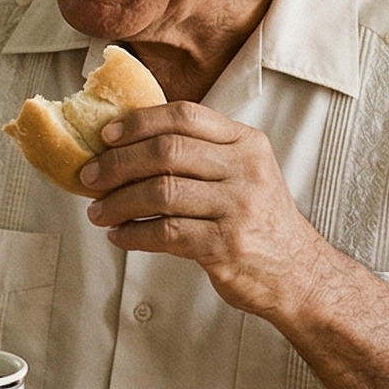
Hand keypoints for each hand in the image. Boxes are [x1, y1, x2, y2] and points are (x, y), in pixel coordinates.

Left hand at [81, 102, 335, 319]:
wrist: (298, 273)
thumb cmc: (258, 220)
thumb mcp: (244, 172)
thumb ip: (202, 153)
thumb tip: (126, 144)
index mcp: (246, 143)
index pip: (186, 116)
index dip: (139, 121)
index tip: (106, 135)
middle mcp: (245, 170)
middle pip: (167, 151)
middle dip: (118, 163)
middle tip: (89, 177)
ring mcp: (237, 207)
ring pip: (161, 192)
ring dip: (118, 202)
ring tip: (98, 212)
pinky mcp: (225, 245)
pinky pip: (165, 233)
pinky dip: (133, 234)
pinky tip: (120, 236)